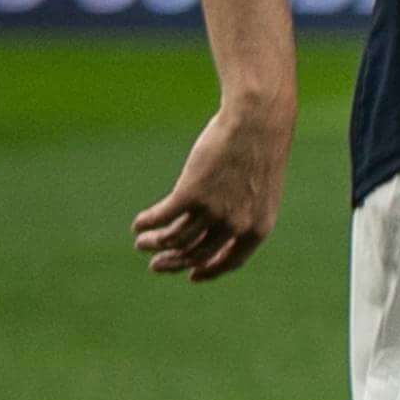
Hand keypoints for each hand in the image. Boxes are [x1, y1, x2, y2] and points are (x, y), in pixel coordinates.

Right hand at [132, 96, 292, 282]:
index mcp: (258, 228)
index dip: (209, 271)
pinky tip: (139, 223)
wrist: (257, 123)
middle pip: (197, 255)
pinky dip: (147, 223)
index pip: (230, 262)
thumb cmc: (259, 152)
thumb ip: (243, 213)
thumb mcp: (260, 191)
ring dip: (154, 243)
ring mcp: (214, 211)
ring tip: (141, 241)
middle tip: (155, 264)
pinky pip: (162, 217)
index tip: (191, 275)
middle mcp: (236, 225)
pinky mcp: (191, 193)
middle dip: (173, 262)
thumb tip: (217, 232)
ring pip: (175, 239)